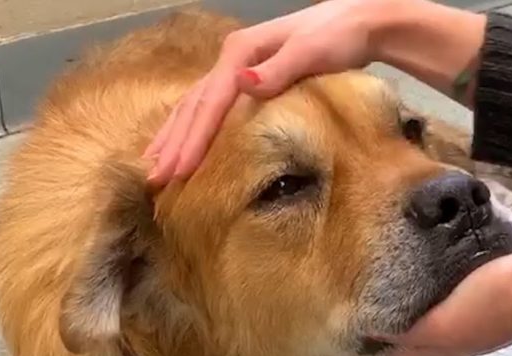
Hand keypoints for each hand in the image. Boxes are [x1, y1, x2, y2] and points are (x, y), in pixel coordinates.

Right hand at [144, 0, 393, 185]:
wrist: (358, 22)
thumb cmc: (337, 37)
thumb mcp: (311, 51)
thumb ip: (278, 70)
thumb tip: (242, 83)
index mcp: (240, 53)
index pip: (209, 103)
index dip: (192, 139)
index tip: (178, 170)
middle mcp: (231, 59)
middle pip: (194, 105)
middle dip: (174, 143)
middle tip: (154, 178)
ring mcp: (237, 67)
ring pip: (195, 104)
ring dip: (174, 135)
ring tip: (154, 163)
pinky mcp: (247, 76)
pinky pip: (209, 104)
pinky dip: (191, 125)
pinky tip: (181, 139)